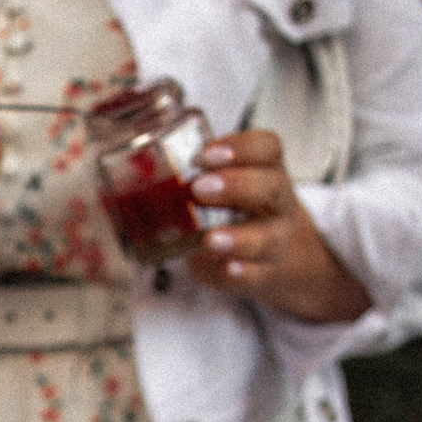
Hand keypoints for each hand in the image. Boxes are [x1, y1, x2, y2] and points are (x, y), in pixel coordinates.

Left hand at [184, 130, 373, 323]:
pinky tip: (227, 269)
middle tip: (200, 189)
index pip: (267, 148)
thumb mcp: (223, 182)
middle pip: (270, 187)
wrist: (260, 251)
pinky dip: (243, 272)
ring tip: (210, 240)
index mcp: (266, 170)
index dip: (240, 148)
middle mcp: (276, 202)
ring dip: (238, 238)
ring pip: (266, 237)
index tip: (204, 155)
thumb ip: (197, 173)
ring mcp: (273, 238)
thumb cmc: (231, 207)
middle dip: (236, 186)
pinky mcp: (262, 271)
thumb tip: (145, 169)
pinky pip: (257, 274)